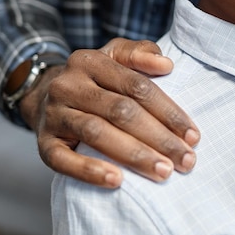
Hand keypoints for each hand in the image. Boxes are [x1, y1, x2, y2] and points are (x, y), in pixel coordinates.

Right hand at [20, 38, 200, 187]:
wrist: (42, 95)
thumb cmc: (93, 79)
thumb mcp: (114, 56)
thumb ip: (140, 53)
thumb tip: (166, 64)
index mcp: (90, 61)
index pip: (137, 87)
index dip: (168, 112)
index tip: (193, 136)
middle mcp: (68, 85)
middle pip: (121, 111)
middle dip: (159, 138)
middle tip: (186, 160)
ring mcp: (54, 114)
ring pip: (97, 133)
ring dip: (134, 155)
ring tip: (162, 171)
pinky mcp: (43, 143)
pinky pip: (63, 159)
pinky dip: (90, 171)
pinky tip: (117, 181)